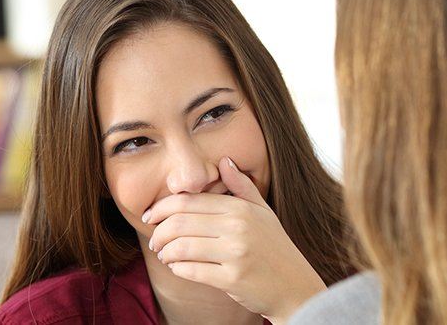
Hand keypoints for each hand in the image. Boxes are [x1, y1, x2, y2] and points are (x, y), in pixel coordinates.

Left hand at [143, 157, 326, 323]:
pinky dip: (178, 269)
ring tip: (165, 255)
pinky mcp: (232, 278)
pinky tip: (178, 267)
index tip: (151, 216)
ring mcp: (236, 253)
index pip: (189, 201)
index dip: (162, 208)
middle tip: (155, 241)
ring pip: (181, 247)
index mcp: (240, 208)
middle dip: (159, 232)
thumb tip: (224, 161)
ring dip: (166, 252)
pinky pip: (191, 270)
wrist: (295, 286)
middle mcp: (238, 227)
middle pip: (180, 223)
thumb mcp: (263, 212)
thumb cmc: (276, 248)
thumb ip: (242, 186)